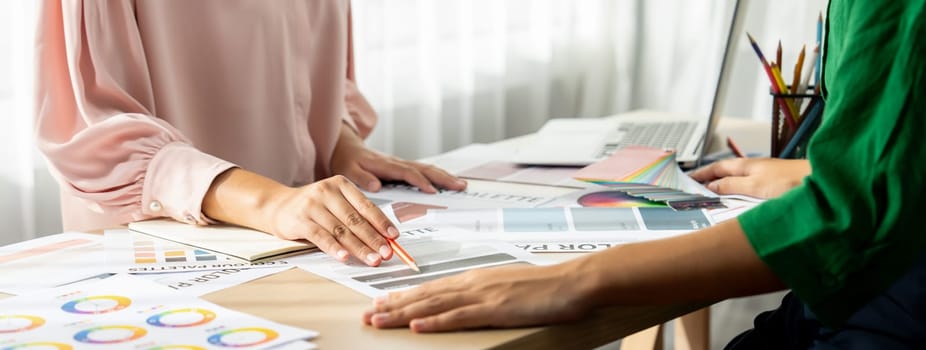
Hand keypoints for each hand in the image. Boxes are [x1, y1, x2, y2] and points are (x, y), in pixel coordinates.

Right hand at [204, 169, 399, 266]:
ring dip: (359, 247)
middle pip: (355, 220)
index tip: (394, 237)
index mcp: (341, 184)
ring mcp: (312, 206)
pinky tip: (345, 257)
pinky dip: (334, 248)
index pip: (366, 205)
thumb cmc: (312, 207)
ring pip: (341, 230)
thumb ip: (356, 216)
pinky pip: (321, 236)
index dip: (382, 222)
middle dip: (374, 239)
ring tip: (372, 259)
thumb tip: (383, 237)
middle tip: (387, 253)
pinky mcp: (300, 220)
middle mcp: (327, 192)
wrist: (277, 205)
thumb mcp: (335, 203)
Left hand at [331, 123, 465, 192]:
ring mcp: (402, 164)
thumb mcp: (348, 170)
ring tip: (461, 184)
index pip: (406, 173)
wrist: (347, 147)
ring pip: (428, 168)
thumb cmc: (348, 161)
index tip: (432, 191)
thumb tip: (376, 186)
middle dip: (443, 177)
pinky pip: (425, 171)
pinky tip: (449, 182)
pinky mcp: (404, 167)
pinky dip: (439, 176)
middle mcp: (397, 163)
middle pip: (424, 169)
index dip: (420, 181)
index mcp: (385, 165)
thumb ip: (362, 178)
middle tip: (460, 186)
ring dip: (445, 176)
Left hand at [362, 264, 591, 331]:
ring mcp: (483, 295)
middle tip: (366, 314)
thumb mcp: (509, 286)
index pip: (432, 288)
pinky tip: (417, 325)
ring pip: (434, 305)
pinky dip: (435, 321)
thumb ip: (486, 293)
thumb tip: (470, 302)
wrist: (574, 281)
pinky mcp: (495, 309)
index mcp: (476, 278)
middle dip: (393, 305)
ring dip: (403, 313)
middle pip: (425, 295)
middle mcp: (473, 283)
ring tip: (379, 320)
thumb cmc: (547, 287)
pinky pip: (459, 316)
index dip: (404, 296)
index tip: (381, 302)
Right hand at [689, 158, 810, 198]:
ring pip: (739, 180)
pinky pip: (751, 187)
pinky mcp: (777, 184)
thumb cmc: (793, 181)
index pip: (717, 168)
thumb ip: (731, 186)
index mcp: (747, 165)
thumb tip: (711, 186)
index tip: (688, 179)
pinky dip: (740, 192)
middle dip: (711, 178)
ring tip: (715, 195)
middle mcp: (755, 168)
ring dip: (725, 186)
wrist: (823, 182)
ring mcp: (767, 176)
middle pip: (727, 172)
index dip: (701, 174)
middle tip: (697, 187)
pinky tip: (742, 200)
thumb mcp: (754, 186)